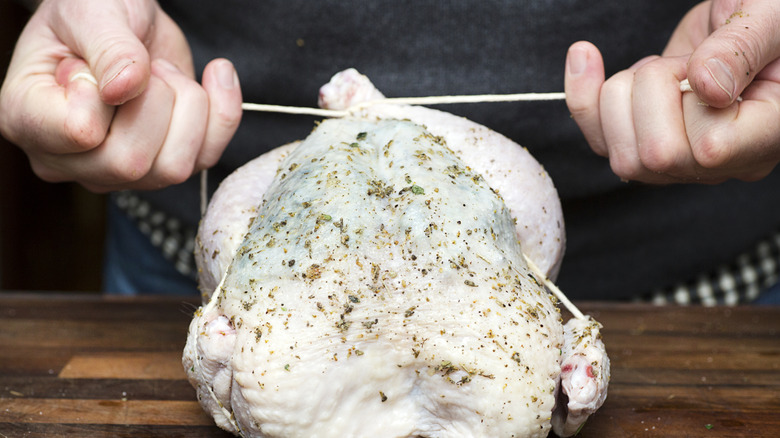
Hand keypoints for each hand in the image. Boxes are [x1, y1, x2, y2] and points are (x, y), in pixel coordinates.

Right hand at [0, 0, 242, 191]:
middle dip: (156, 98)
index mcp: (28, 118)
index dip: (105, 92)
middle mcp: (68, 159)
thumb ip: (108, 47)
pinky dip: (222, 113)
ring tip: (162, 72)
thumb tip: (126, 88)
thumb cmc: (92, 12)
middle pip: (130, 161)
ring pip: (174, 168)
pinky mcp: (163, 168)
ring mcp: (117, 172)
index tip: (94, 63)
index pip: (79, 132)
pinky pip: (207, 157)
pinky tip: (213, 76)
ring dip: (187, 105)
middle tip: (143, 64)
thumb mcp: (90, 11)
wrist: (127, 19)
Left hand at [564, 0, 779, 183]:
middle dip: (650, 89)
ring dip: (623, 94)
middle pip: (655, 156)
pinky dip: (583, 96)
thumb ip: (741, 48)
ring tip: (661, 67)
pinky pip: (597, 140)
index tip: (701, 64)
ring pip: (622, 156)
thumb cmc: (768, 19)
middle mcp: (724, 161)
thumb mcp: (768, 17)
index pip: (710, 148)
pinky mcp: (643, 145)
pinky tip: (585, 57)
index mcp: (768, 133)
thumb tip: (706, 86)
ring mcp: (681, 161)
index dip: (689, 101)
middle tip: (682, 62)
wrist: (743, 22)